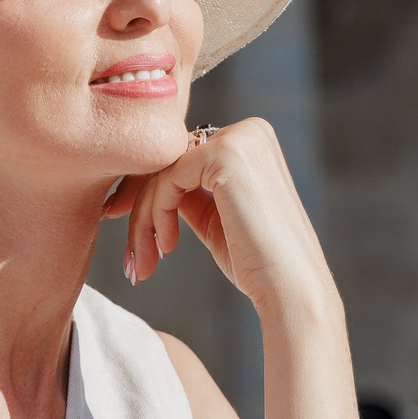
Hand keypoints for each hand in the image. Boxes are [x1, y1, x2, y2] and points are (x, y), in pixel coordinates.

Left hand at [103, 118, 333, 311]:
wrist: (289, 288)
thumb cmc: (256, 262)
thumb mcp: (216, 217)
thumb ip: (191, 193)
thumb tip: (155, 186)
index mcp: (251, 140)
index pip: (183, 157)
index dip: (149, 193)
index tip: (129, 229)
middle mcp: (248, 130)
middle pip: (169, 160)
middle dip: (139, 206)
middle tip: (128, 254)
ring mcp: (239, 138)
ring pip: (163, 170)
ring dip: (143, 219)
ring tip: (142, 262)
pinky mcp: (226, 154)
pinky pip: (168, 179)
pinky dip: (155, 215)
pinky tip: (165, 247)